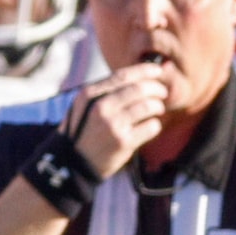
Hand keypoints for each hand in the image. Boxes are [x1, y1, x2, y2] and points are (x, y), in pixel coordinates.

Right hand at [69, 63, 170, 178]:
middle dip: (156, 88)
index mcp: (91, 94)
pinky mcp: (123, 142)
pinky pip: (151, 127)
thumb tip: (136, 79)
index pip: (123, 75)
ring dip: (158, 106)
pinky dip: (155, 125)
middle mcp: (101, 107)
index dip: (145, 70)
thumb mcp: (84, 107)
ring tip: (158, 109)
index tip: (158, 70)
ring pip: (148, 106)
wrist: (73, 164)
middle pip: (139, 89)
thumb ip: (105, 93)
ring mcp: (113, 125)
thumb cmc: (83, 133)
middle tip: (163, 92)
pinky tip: (151, 126)